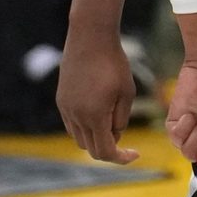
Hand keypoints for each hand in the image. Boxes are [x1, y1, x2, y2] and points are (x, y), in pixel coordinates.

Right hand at [58, 30, 139, 163]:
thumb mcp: (126, 92)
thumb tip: (114, 136)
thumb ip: (121, 119)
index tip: (135, 154)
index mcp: (94, 117)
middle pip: (90, 149)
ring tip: (112, 123)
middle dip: (109, 149)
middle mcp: (76, 116)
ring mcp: (66, 108)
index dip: (121, 158)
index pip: (105, 152)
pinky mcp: (61, 100)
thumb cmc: (114, 63)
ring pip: (79, 138)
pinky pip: (72, 124)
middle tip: (126, 141)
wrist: (90, 38)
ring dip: (95, 138)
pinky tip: (98, 114)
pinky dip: (85, 127)